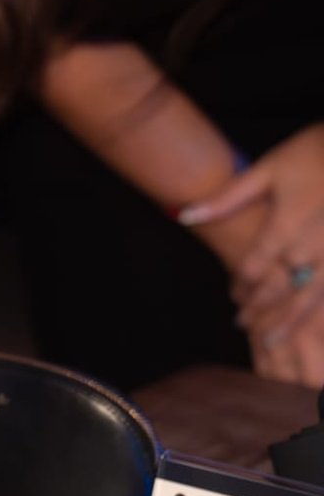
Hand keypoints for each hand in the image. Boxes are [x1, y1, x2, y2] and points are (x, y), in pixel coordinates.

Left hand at [180, 125, 323, 386]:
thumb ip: (227, 199)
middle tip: (243, 322)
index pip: (256, 265)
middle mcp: (315, 247)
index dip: (243, 283)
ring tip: (271, 340)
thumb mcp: (266, 170)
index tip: (233, 294)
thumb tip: (184, 215)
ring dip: (291, 320)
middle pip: (282, 287)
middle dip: (262, 307)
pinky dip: (317, 309)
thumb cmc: (310, 155)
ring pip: (311, 297)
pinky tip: (307, 320)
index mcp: (287, 225)